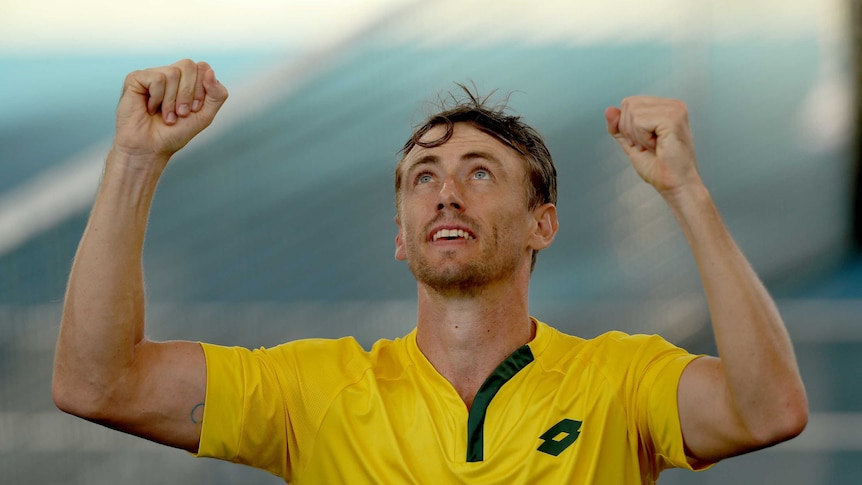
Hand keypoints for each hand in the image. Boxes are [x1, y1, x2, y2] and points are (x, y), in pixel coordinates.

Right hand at [113, 59, 228, 163]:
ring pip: (173, 73)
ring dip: (172, 101)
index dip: (201, 90)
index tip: (194, 109)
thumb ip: (217, 95)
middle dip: (188, 94)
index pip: (203, 68)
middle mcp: (171, 74)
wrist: (151, 148)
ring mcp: (153, 74)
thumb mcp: (205, 115)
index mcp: (188, 80)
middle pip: (188, 65)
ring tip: (166, 116)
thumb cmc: (175, 133)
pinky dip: (157, 98)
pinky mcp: (136, 78)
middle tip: (181, 113)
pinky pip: (157, 78)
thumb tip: (210, 71)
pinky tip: (150, 108)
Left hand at [605, 96, 700, 194]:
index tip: (643, 143)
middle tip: (648, 146)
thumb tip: (608, 110)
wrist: (673, 184)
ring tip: (654, 146)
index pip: (629, 103)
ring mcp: (674, 110)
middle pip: (629, 104)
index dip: (627, 126)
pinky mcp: (673, 118)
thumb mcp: (631, 142)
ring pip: (633, 112)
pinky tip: (658, 145)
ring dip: (637, 136)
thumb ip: (619, 126)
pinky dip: (643, 138)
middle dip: (630, 130)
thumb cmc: (658, 167)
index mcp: (665, 107)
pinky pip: (640, 121)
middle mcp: (672, 105)